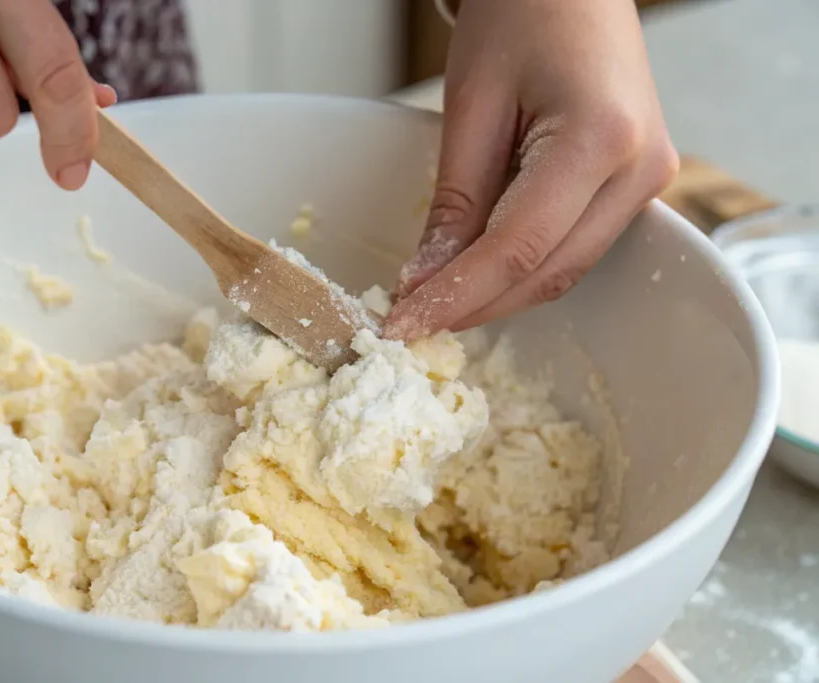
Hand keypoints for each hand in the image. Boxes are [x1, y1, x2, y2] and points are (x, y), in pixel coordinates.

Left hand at [386, 0, 677, 340]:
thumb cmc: (523, 11)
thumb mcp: (473, 102)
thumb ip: (456, 200)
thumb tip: (428, 279)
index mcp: (601, 139)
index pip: (519, 247)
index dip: (458, 295)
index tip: (407, 324)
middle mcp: (640, 168)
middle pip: (549, 271)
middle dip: (477, 305)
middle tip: (414, 321)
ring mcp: (649, 178)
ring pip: (566, 268)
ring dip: (501, 292)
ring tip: (437, 300)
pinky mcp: (636, 182)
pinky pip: (577, 245)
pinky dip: (525, 266)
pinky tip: (480, 272)